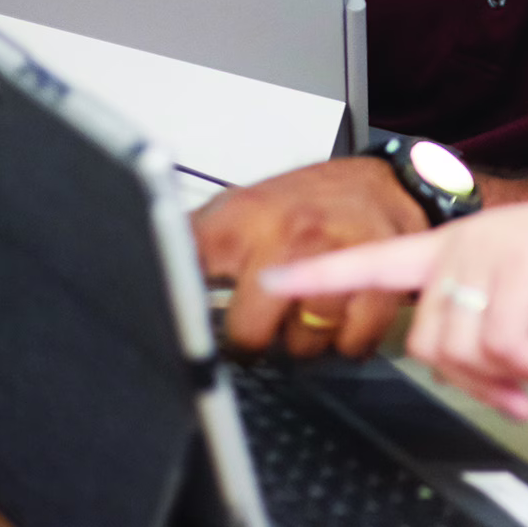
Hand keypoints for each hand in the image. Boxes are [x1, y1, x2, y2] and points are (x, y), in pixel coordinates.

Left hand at [193, 157, 430, 358]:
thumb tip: (145, 275)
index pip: (189, 274)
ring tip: (305, 315)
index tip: (185, 331)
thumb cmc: (308, 202)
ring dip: (304, 341)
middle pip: (251, 330)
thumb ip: (196, 241)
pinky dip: (347, 342)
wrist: (382, 185)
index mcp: (244, 218)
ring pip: (304, 342)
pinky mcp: (379, 279)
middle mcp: (291, 235)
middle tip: (262, 325)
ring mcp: (338, 258)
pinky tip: (341, 319)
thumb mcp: (240, 206)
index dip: (183, 314)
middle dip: (255, 338)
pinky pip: (351, 341)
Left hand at [260, 189, 527, 419]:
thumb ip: (486, 320)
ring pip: (456, 349)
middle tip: (521, 395)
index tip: (271, 278)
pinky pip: (498, 346)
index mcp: (455, 244)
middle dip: (474, 382)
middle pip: (424, 341)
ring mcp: (486, 252)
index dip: (317, 274)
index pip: (369, 258)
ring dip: (505, 378)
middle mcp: (460, 242)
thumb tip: (475, 374)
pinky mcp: (517, 268)